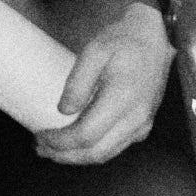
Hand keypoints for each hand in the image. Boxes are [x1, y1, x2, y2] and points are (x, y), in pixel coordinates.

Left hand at [34, 2, 172, 165]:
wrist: (155, 37)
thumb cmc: (123, 40)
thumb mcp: (94, 50)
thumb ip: (78, 81)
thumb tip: (64, 110)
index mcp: (122, 98)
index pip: (86, 135)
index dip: (60, 141)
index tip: (40, 135)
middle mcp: (136, 118)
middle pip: (95, 153)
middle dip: (65, 156)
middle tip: (41, 148)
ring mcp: (142, 124)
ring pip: (106, 154)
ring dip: (77, 157)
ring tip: (53, 150)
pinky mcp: (144, 125)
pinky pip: (116, 147)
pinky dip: (93, 151)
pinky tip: (78, 144)